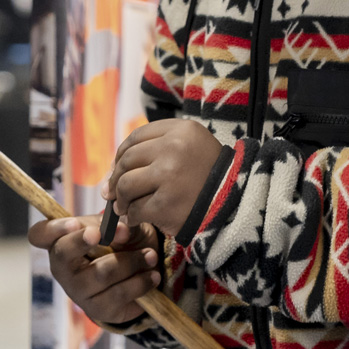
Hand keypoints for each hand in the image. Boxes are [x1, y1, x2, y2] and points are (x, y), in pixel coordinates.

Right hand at [27, 215, 164, 326]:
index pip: (39, 234)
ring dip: (130, 262)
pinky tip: (152, 276)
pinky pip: (118, 294)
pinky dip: (140, 283)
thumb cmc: (125, 242)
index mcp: (62, 241)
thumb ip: (117, 224)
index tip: (74, 223)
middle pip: (62, 254)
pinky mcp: (98, 310)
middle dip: (82, 241)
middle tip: (102, 233)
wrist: (145, 272)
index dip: (52, 228)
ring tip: (151, 255)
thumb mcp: (122, 226)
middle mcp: (63, 268)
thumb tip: (119, 229)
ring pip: (100, 273)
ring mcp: (78, 291)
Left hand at [107, 119, 224, 238]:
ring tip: (126, 207)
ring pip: (126, 185)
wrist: (237, 207)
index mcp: (182, 130)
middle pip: (127, 160)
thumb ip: (156, 150)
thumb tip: (111, 171)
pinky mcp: (165, 204)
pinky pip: (135, 210)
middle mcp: (174, 148)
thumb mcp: (192, 148)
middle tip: (115, 193)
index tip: (118, 168)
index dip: (121, 154)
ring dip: (122, 199)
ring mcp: (169, 176)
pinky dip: (132, 217)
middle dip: (116, 179)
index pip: (136, 137)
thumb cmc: (209, 179)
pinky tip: (138, 218)